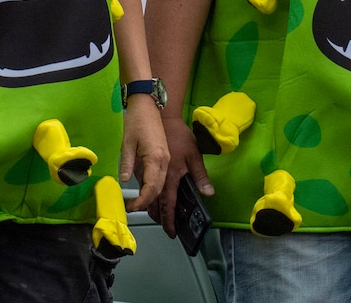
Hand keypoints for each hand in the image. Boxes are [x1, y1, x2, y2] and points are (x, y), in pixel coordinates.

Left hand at [120, 95, 169, 211]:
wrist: (149, 106)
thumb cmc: (137, 121)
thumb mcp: (127, 142)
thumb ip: (127, 163)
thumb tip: (123, 181)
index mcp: (155, 158)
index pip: (151, 188)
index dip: (142, 202)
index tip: (131, 207)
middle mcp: (165, 161)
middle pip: (160, 190)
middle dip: (153, 206)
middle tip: (140, 214)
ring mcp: (166, 160)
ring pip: (164, 186)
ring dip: (157, 201)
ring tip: (148, 212)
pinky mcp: (165, 157)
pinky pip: (163, 178)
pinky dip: (157, 190)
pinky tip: (151, 197)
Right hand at [150, 117, 213, 236]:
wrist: (162, 118)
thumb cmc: (180, 136)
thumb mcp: (195, 155)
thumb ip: (201, 176)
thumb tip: (208, 194)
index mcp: (170, 177)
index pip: (168, 205)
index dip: (169, 220)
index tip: (171, 232)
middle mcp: (155, 178)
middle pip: (154, 206)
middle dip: (160, 218)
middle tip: (167, 227)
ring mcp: (146, 173)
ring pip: (148, 198)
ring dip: (154, 209)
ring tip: (162, 217)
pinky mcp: (142, 168)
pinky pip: (145, 188)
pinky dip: (150, 197)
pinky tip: (156, 199)